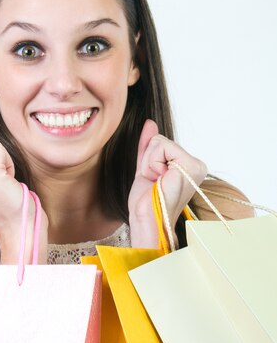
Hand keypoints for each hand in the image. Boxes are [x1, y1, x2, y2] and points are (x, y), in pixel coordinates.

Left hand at [128, 120, 206, 247]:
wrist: (145, 219)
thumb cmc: (147, 201)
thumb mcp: (145, 168)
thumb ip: (149, 147)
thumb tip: (150, 123)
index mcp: (190, 166)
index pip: (161, 144)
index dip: (149, 160)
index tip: (154, 180)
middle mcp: (197, 165)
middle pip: (159, 141)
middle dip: (148, 161)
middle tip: (154, 182)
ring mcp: (195, 165)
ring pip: (159, 142)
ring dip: (149, 164)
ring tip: (157, 182)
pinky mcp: (188, 165)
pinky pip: (160, 146)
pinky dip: (152, 164)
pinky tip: (159, 180)